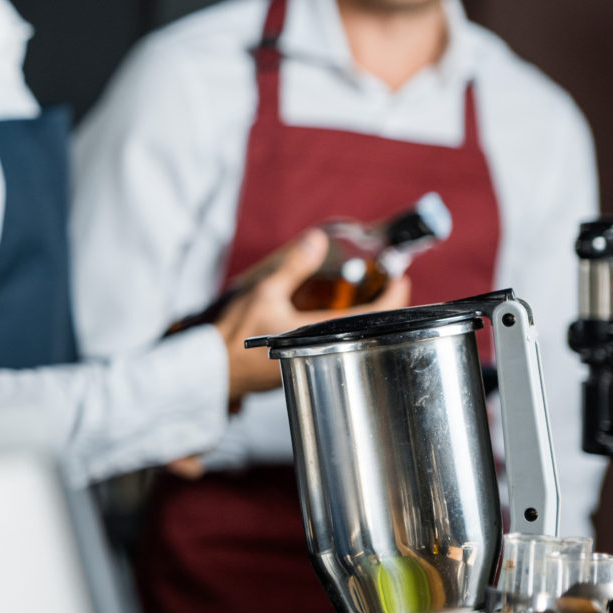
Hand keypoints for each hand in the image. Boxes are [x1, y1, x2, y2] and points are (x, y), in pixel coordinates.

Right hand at [211, 229, 412, 400]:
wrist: (211, 371)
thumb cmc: (233, 336)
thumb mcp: (264, 293)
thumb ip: (293, 267)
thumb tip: (318, 241)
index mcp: (318, 334)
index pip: (371, 317)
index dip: (393, 298)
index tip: (402, 280)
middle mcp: (320, 351)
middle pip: (365, 329)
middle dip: (379, 306)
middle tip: (384, 284)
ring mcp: (310, 361)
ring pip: (347, 338)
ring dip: (359, 318)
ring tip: (362, 296)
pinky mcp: (298, 365)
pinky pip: (330, 345)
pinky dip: (339, 328)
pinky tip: (329, 315)